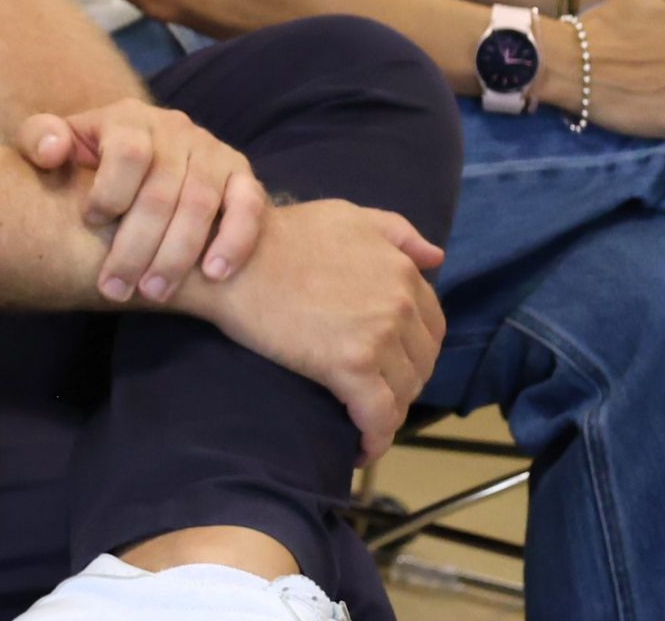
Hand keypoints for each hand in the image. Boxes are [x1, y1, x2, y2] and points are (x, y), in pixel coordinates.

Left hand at [16, 99, 269, 302]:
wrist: (144, 162)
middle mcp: (174, 129)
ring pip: (200, 205)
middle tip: (116, 289)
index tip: (91, 223)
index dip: (109, 192)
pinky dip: (234, 240)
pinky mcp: (242, 176)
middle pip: (161, 190)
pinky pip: (248, 206)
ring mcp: (212, 151)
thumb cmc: (90, 161)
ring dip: (177, 254)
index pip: (127, 152)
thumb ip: (40, 139)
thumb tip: (51, 150)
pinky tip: (214, 274)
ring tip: (154, 292)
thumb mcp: (57, 144)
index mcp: (127, 118)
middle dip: (136, 247)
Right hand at [183, 198, 444, 459]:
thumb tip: (436, 256)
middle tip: (370, 393)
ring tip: (360, 420)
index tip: (388, 362)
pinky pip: (379, 418)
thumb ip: (395, 232)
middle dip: (401, 383)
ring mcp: (377, 336)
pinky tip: (359, 449)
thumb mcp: (344, 215)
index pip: (430, 325)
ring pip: (402, 394)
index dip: (412, 349)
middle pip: (420, 363)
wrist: (228, 259)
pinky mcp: (350, 367)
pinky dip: (373, 440)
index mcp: (401, 270)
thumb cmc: (280, 235)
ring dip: (386, 413)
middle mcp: (399, 303)